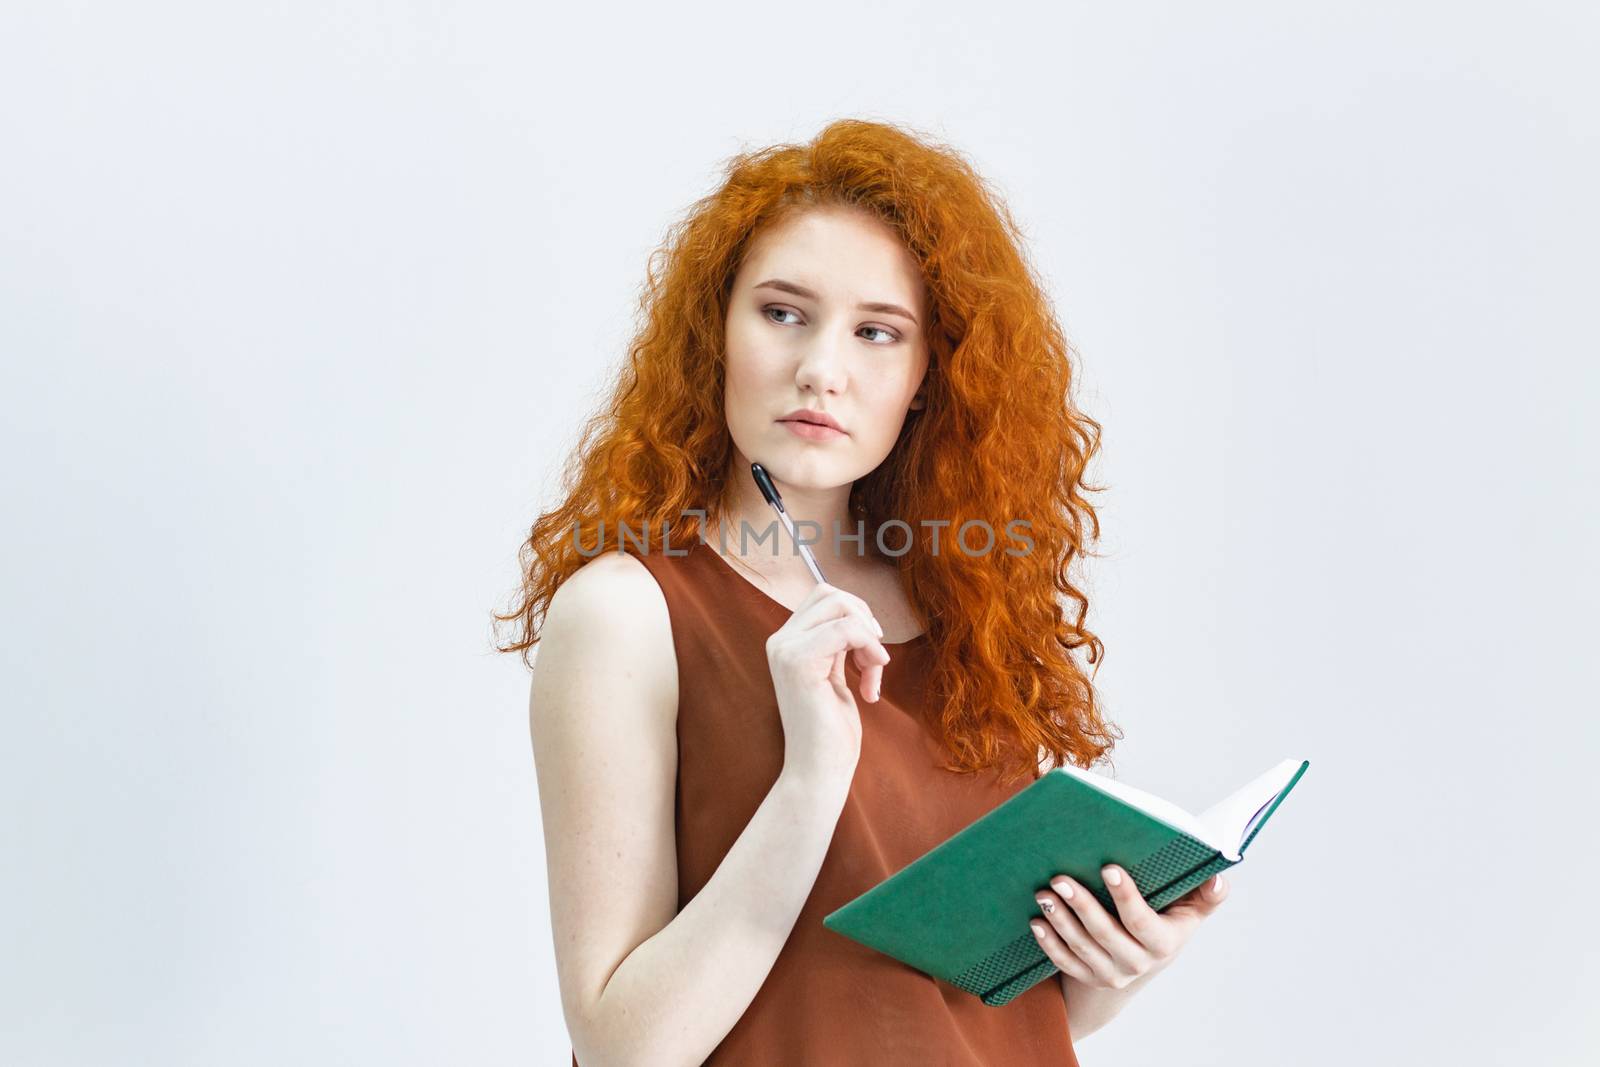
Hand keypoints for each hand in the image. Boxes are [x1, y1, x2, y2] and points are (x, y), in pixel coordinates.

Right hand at [766, 582, 889, 785]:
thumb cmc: (831, 730)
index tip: (869, 653)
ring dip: (870, 638)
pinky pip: (847, 629)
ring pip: (841, 607)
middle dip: (864, 620)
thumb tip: (856, 611)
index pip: (824, 596)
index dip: (856, 616)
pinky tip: (871, 685)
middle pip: (831, 594)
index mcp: (787, 641)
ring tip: (873, 673)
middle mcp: (780, 640)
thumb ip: (836, 643)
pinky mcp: (798, 662)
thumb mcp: (835, 674)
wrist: (819, 770)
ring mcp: (785, 649)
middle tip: (874, 660)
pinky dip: (870, 649)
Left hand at [1028, 866, 1229, 990]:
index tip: (1109, 868)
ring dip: (1060, 920)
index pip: (1142, 922)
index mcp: (1163, 943)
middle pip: (1105, 934)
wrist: (1142, 961)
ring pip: (1081, 948)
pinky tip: (1036, 921)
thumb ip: (1206, 895)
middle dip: (1082, 905)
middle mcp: (1137, 963)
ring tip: (1044, 893)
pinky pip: (1065, 963)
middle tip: (1059, 877)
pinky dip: (1049, 943)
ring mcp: (1110, 974)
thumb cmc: (1166, 921)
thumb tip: (1219, 877)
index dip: (1126, 897)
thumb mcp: (1190, 911)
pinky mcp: (1088, 977)